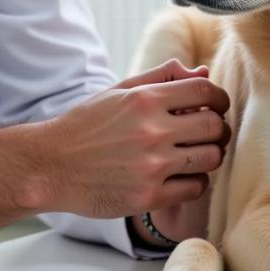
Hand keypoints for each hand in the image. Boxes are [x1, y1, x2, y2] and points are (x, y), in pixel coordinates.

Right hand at [42, 60, 229, 218]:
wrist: (50, 165)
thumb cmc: (86, 125)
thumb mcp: (118, 91)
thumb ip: (162, 78)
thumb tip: (203, 74)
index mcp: (145, 99)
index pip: (205, 91)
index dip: (219, 98)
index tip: (216, 106)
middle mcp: (151, 131)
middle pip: (214, 126)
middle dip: (217, 128)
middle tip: (208, 134)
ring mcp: (152, 166)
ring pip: (211, 158)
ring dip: (209, 156)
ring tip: (194, 154)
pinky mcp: (148, 196)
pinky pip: (196, 188)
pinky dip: (195, 182)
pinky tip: (181, 176)